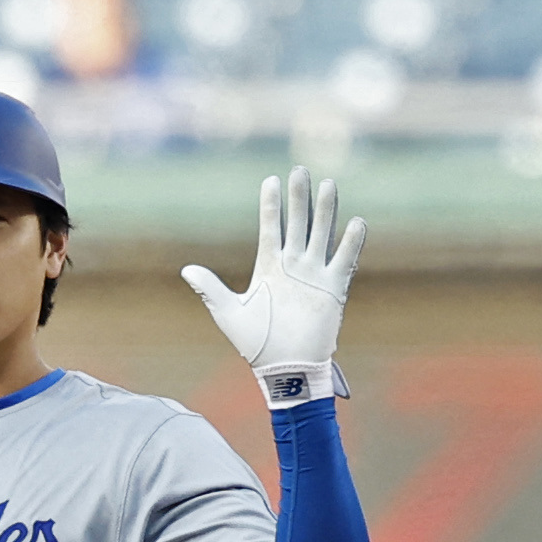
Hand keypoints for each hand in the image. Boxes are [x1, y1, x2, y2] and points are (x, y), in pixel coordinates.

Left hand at [179, 166, 366, 402]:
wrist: (285, 369)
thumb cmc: (256, 345)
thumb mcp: (229, 314)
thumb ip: (210, 290)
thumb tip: (186, 270)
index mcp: (269, 268)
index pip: (270, 228)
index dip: (271, 205)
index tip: (271, 180)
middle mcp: (293, 266)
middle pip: (298, 223)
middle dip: (299, 198)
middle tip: (299, 171)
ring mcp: (315, 275)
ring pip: (322, 234)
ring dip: (325, 211)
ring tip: (328, 184)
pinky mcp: (334, 289)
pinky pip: (345, 261)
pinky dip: (351, 243)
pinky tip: (355, 222)